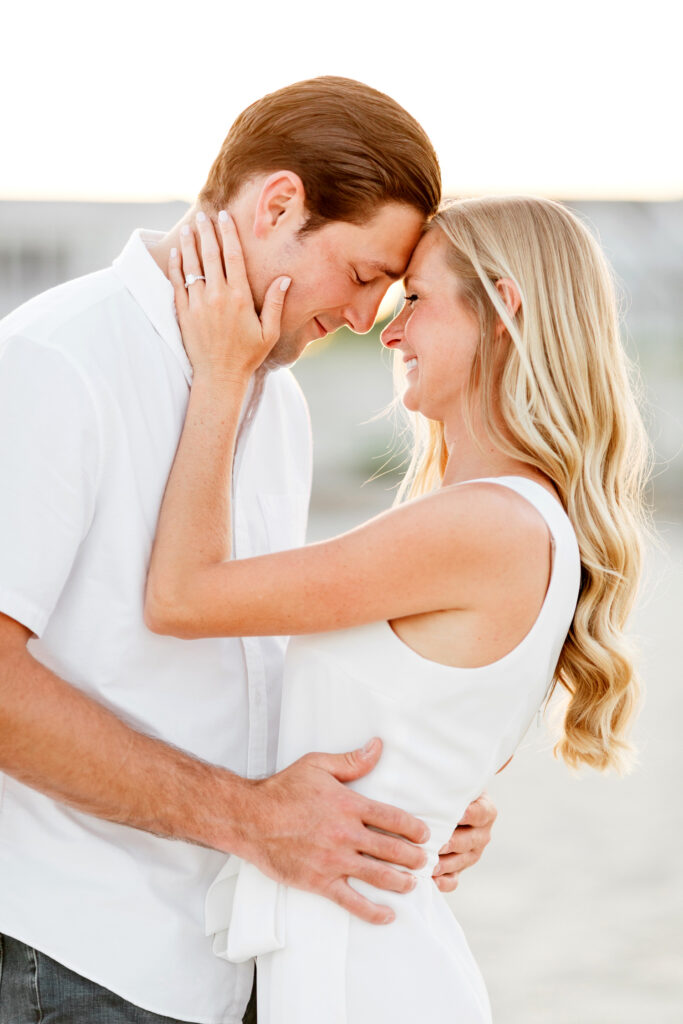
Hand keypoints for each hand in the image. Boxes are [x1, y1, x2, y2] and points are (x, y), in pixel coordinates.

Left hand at [169, 211, 290, 383]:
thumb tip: (285, 279)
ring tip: (189, 228)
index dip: (228, 234)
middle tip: (203, 215)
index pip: (233, 257)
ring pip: (191, 266)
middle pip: (210, 255)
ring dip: (190, 244)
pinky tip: (176, 253)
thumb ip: (275, 303)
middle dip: (206, 232)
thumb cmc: (247, 355)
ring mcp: (197, 304)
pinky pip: (177, 283)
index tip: (224, 217)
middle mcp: (216, 296)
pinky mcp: (183, 313)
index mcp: (239, 297)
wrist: (219, 377)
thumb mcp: (269, 332)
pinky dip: (176, 266)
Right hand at [241, 738, 430, 925]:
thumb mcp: (317, 765)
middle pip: (391, 849)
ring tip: (412, 883)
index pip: (393, 818)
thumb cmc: (282, 790)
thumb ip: (351, 761)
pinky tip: (387, 915)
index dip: (414, 828)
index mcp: (349, 805)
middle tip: (425, 862)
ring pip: (378, 876)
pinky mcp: (319, 881)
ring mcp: (333, 860)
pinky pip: (352, 901)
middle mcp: (346, 834)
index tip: (425, 835)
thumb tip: (377, 747)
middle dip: (413, 858)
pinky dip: (372, 911)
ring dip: (401, 882)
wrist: (250, 818)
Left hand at [432, 792, 496, 892]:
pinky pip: (454, 880)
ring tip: (429, 863)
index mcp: (486, 811)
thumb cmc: (450, 791)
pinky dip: (444, 882)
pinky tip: (430, 880)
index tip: (458, 814)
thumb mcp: (456, 785)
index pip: (480, 813)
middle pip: (469, 840)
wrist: (454, 805)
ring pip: (461, 861)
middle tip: (437, 843)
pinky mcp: (460, 868)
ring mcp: (472, 853)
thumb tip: (432, 785)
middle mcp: (482, 834)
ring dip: (445, 864)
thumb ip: (450, 786)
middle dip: (452, 843)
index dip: (469, 815)